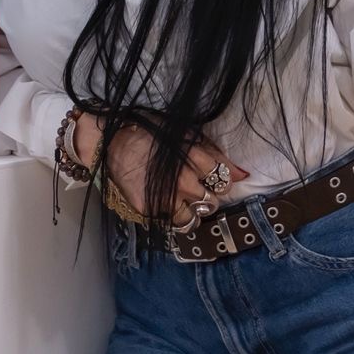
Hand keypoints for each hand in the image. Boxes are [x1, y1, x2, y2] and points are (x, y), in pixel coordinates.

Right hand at [72, 115, 248, 225]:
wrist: (110, 140)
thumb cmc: (150, 131)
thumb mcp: (185, 133)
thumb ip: (214, 154)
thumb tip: (243, 174)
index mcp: (192, 157)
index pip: (222, 179)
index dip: (220, 180)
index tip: (211, 177)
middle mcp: (181, 180)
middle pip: (212, 202)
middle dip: (207, 196)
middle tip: (195, 187)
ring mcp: (165, 198)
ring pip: (194, 218)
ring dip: (192, 209)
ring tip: (181, 198)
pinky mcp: (149, 210)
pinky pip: (172, 221)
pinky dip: (171, 213)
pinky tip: (164, 200)